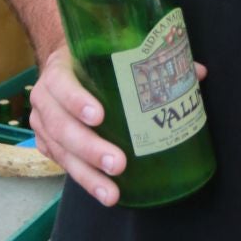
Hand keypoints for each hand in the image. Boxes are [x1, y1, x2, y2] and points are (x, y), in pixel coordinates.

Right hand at [29, 43, 206, 207]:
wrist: (63, 65)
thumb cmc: (92, 58)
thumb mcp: (111, 49)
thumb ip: (152, 57)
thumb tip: (197, 72)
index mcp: (59, 68)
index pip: (62, 84)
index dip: (77, 101)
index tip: (99, 116)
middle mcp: (45, 98)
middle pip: (62, 127)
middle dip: (90, 148)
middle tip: (117, 163)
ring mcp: (43, 124)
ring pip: (61, 152)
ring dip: (88, 174)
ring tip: (112, 192)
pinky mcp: (48, 144)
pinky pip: (62, 165)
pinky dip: (84, 179)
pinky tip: (104, 191)